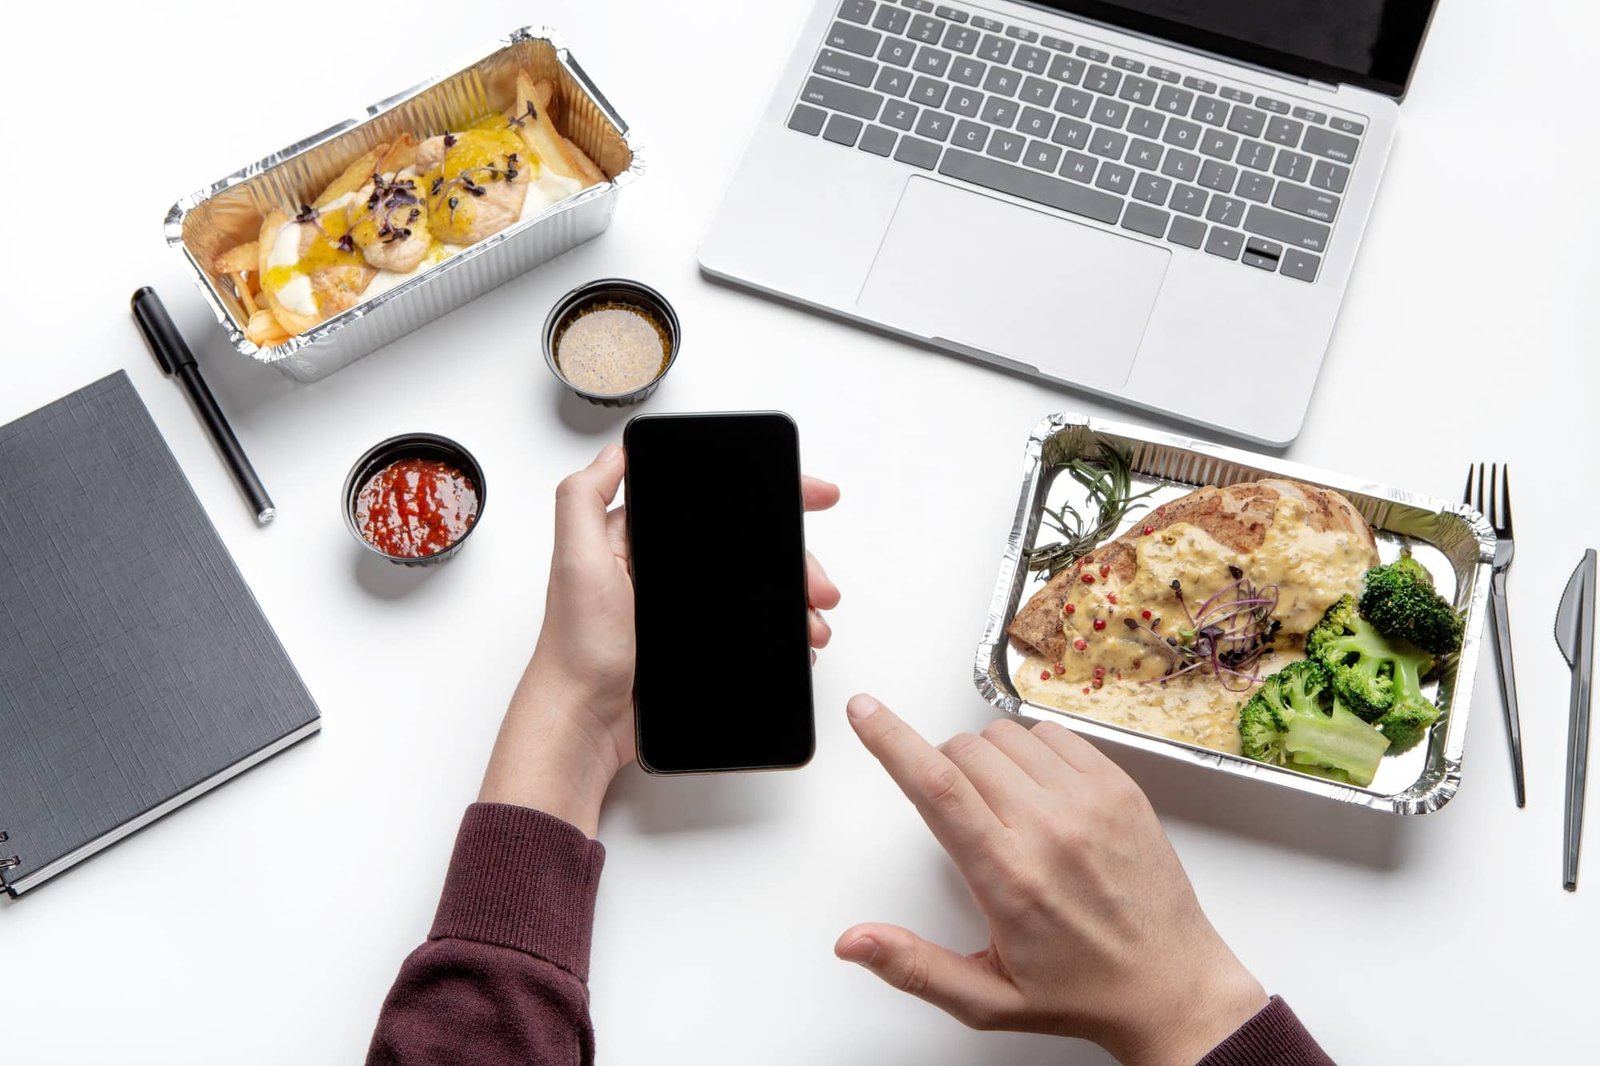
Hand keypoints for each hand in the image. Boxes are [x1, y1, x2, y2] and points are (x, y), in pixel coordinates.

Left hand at [477, 444, 841, 833]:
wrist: (586, 721)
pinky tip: (799, 639)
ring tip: (813, 621)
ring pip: (759, 588)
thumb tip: (616, 451)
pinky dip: (783, 631)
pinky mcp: (700, 642)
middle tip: (820, 584)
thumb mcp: (575, 560)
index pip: (716, 501)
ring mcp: (687, 607)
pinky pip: (753, 626)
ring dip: (797, 598)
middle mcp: (667, 568)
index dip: (768, 494)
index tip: (811, 496)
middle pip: (750, 545)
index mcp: (642, 538)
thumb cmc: (577, 647)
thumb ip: (584, 499)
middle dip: (796, 557)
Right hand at [836, 696, 1265, 1065]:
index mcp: (1010, 878)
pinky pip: (1053, 733)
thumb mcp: (987, 998)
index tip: (865, 712)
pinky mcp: (1120, 786)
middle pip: (964, 753)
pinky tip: (1039, 792)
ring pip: (1005, 735)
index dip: (891, 740)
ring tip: (1002, 807)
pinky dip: (1032, 750)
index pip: (936, 787)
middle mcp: (1050, 830)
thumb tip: (855, 943)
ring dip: (986, 758)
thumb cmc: (1084, 989)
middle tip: (961, 817)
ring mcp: (1090, 802)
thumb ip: (913, 966)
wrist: (1172, 986)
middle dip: (940, 769)